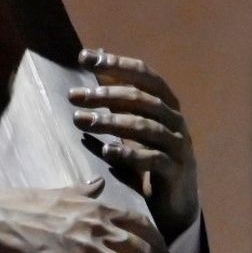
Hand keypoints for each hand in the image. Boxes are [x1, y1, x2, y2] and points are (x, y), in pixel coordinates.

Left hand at [71, 48, 199, 240]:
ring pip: (145, 127)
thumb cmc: (149, 152)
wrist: (175, 199)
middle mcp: (175, 119)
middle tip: (73, 96)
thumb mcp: (131, 119)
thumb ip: (116, 90)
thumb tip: (96, 53)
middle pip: (141, 99)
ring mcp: (179, 145)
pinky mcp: (176, 170)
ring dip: (110, 122)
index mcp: (166, 102)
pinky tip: (106, 151)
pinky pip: (153, 159)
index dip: (116, 64)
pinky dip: (129, 154)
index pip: (143, 74)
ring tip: (80, 120)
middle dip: (105, 95)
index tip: (84, 57)